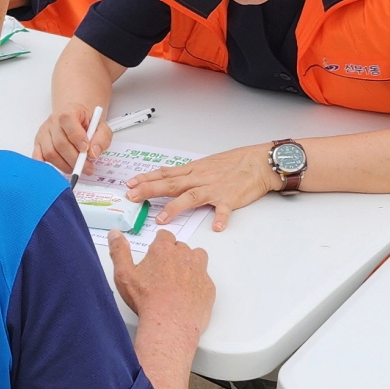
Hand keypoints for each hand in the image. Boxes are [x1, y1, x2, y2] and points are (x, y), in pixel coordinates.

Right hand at [32, 105, 112, 174]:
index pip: (67, 121)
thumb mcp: (101, 127)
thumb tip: (93, 153)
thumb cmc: (87, 124)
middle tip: (87, 168)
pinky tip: (61, 167)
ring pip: (50, 153)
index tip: (86, 150)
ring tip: (77, 168)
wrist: (75, 120)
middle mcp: (52, 121)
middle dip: (74, 159)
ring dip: (65, 165)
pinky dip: (48, 166)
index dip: (77, 138)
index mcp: (68, 111)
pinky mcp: (38, 144)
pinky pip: (39, 158)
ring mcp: (43, 133)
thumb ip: (101, 138)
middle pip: (60, 143)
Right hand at [108, 230, 213, 336]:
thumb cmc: (147, 300)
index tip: (155, 254)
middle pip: (181, 247)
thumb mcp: (124, 274)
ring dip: (189, 263)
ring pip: (197, 258)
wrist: (169, 324)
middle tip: (163, 271)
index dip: (160, 244)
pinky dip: (197, 282)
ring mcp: (199, 271)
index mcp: (163, 250)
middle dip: (173, 255)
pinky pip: (205, 278)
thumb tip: (115, 234)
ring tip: (178, 278)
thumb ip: (119, 251)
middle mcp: (184, 256)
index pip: (165, 236)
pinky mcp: (209, 286)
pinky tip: (186, 294)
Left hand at [126, 144, 277, 232]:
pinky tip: (215, 227)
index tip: (130, 184)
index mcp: (194, 170)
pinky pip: (224, 209)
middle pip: (171, 184)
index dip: (146, 179)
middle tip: (133, 197)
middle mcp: (200, 178)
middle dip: (150, 190)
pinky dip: (220, 218)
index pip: (165, 174)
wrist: (259, 162)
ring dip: (175, 207)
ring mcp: (215, 188)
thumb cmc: (234, 163)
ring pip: (191, 197)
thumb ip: (187, 172)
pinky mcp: (230, 198)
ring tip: (162, 219)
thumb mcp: (206, 164)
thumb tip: (167, 175)